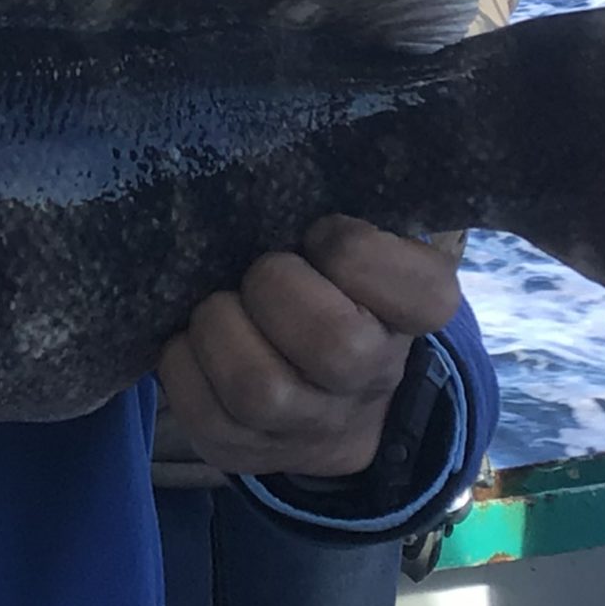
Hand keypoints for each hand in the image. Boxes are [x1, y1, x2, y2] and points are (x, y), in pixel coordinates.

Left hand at [159, 216, 458, 477]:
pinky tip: (194, 341)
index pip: (421, 290)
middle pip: (334, 344)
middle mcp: (373, 380)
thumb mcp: (367, 239)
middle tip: (258, 269)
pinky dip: (183, 364)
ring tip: (219, 305)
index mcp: (414, 316)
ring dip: (220, 327)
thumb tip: (301, 153)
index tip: (320, 233)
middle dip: (275, 287)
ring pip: (258, 387)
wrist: (333, 396)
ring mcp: (309, 427)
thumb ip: (356, 199)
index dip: (356, 249)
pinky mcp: (245, 452)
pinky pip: (202, 414)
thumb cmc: (336, 284)